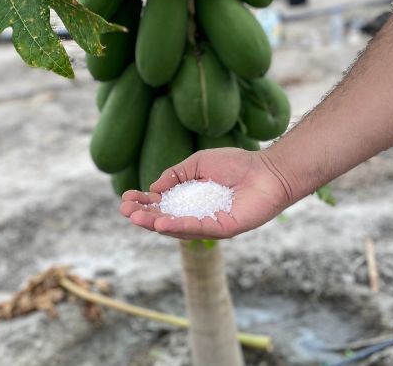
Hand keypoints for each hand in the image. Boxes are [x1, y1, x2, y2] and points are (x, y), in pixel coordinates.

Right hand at [120, 148, 291, 238]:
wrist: (268, 170)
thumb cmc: (237, 163)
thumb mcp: (198, 163)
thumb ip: (176, 175)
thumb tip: (153, 188)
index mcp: (190, 199)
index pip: (161, 204)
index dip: (143, 202)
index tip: (125, 198)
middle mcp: (198, 214)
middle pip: (165, 218)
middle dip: (144, 215)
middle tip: (124, 211)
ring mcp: (210, 223)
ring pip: (178, 227)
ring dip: (155, 223)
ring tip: (135, 218)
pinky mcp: (224, 229)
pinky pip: (198, 229)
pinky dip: (179, 226)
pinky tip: (162, 223)